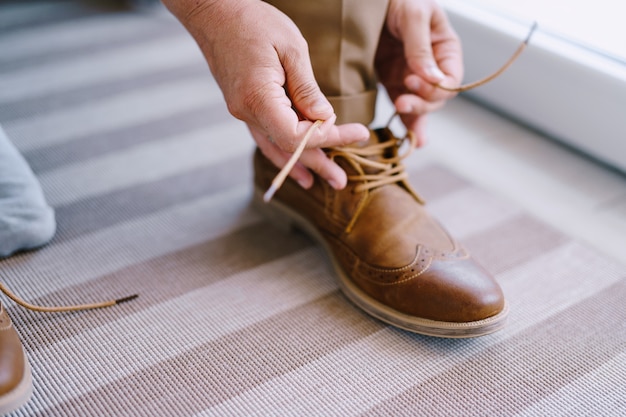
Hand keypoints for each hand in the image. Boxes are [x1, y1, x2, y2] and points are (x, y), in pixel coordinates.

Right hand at [163, 0, 368, 188]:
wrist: (213, 11)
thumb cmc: (253, 21)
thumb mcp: (291, 48)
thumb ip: (308, 89)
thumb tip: (326, 119)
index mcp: (259, 98)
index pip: (298, 136)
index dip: (330, 138)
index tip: (358, 133)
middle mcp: (246, 112)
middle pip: (288, 148)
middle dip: (318, 163)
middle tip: (342, 182)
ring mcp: (242, 111)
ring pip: (275, 147)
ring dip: (300, 164)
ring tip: (320, 182)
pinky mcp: (243, 106)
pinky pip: (264, 137)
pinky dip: (281, 153)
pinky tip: (293, 167)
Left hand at [375, 0, 462, 144]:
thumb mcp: (413, 16)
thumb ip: (421, 48)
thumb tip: (433, 80)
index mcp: (444, 48)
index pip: (450, 79)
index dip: (436, 87)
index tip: (413, 81)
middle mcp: (431, 66)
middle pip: (435, 97)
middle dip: (421, 104)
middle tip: (401, 102)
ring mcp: (411, 75)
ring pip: (420, 106)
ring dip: (415, 120)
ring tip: (411, 137)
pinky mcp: (391, 80)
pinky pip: (401, 103)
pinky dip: (404, 121)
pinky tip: (408, 138)